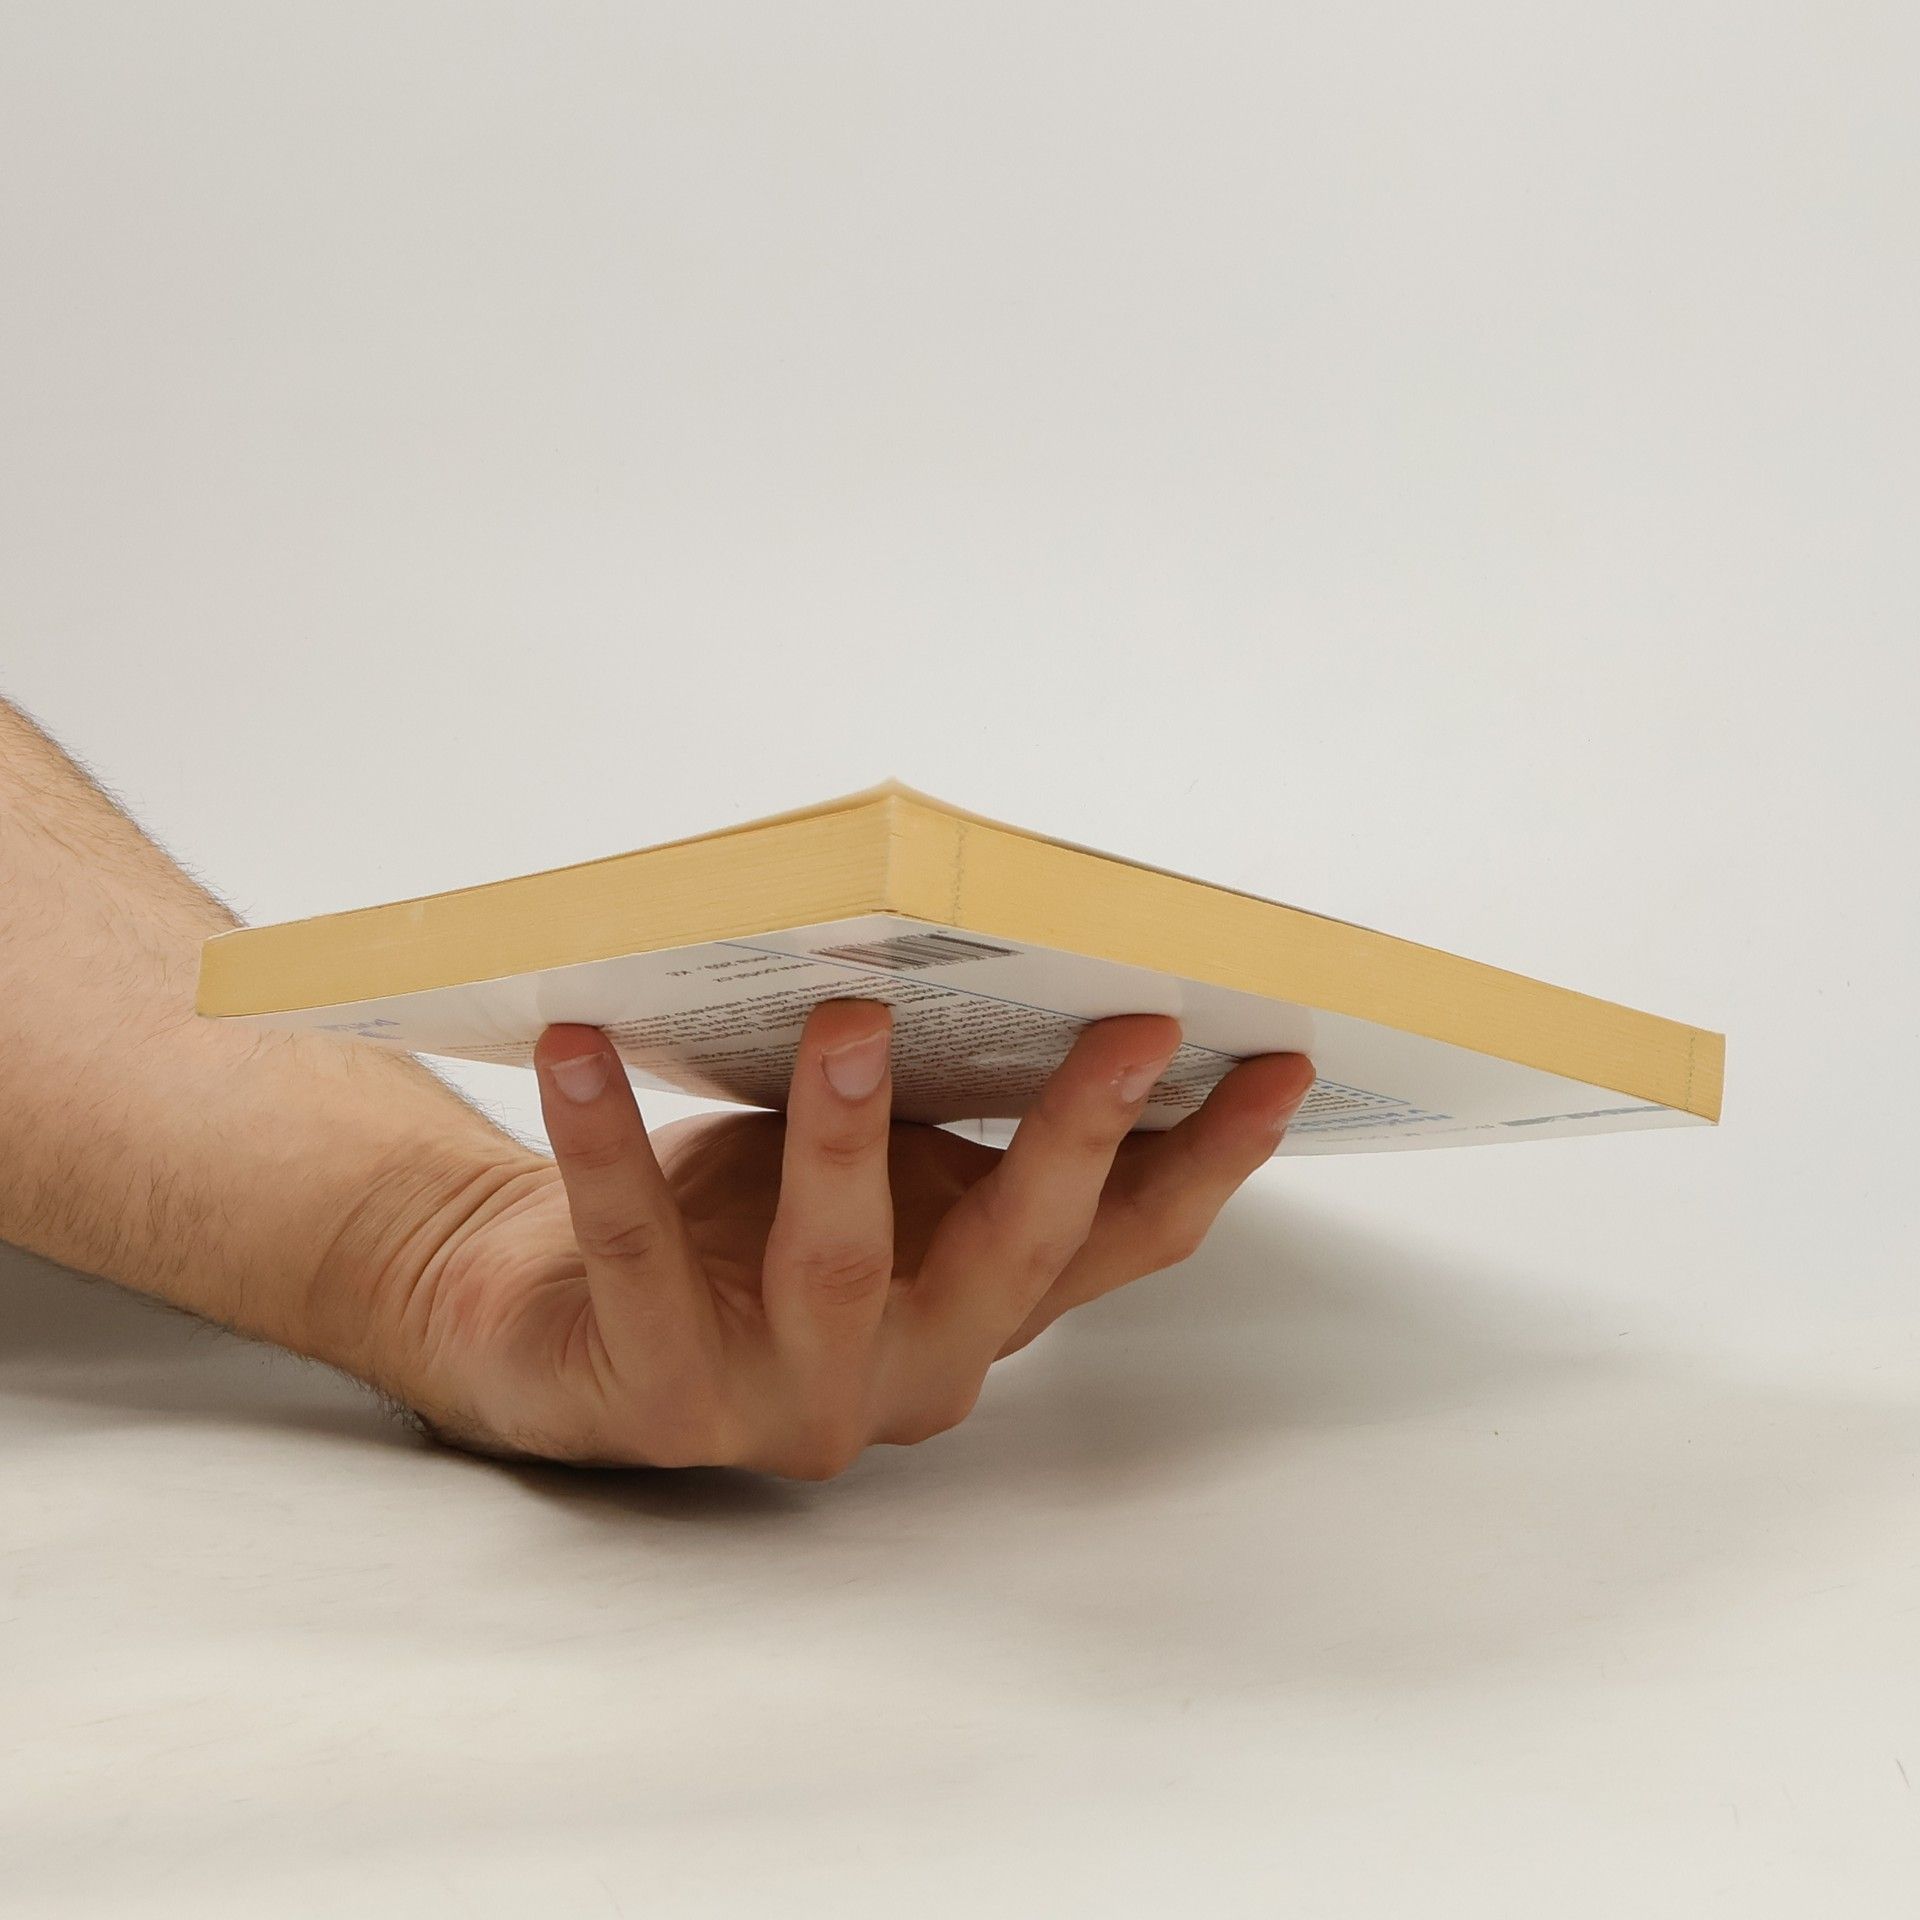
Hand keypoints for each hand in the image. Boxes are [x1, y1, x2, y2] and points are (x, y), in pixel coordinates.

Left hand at [379, 1002, 1313, 1476]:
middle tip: (1130, 1026)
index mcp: (975, 1307)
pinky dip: (610, 1144)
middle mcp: (907, 1369)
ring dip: (849, 1136)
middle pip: (1012, 1262)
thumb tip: (1029, 967)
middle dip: (1076, 1142)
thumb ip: (951, 1124)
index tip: (1284, 1063)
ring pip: (836, 1266)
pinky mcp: (660, 1393)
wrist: (553, 1320)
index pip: (1118, 1246)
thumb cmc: (731, 1225)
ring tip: (851, 1014)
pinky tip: (583, 1046)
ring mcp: (786, 1394)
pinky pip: (638, 1253)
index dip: (1206, 1163)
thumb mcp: (874, 1173)